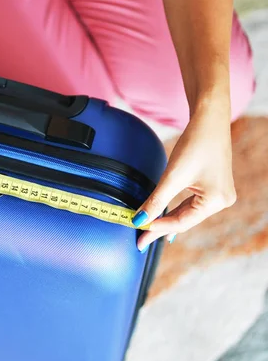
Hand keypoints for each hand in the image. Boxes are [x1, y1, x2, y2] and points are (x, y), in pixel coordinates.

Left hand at [132, 101, 235, 249]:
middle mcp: (221, 201)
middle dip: (160, 228)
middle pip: (184, 220)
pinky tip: (162, 218)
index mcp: (217, 201)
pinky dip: (174, 209)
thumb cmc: (195, 144)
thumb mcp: (172, 176)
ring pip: (186, 212)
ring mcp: (218, 194)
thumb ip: (155, 200)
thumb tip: (139, 220)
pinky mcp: (211, 186)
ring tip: (146, 231)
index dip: (158, 228)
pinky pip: (190, 203)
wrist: (209, 118)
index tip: (138, 232)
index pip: (182, 222)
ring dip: (166, 220)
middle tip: (139, 241)